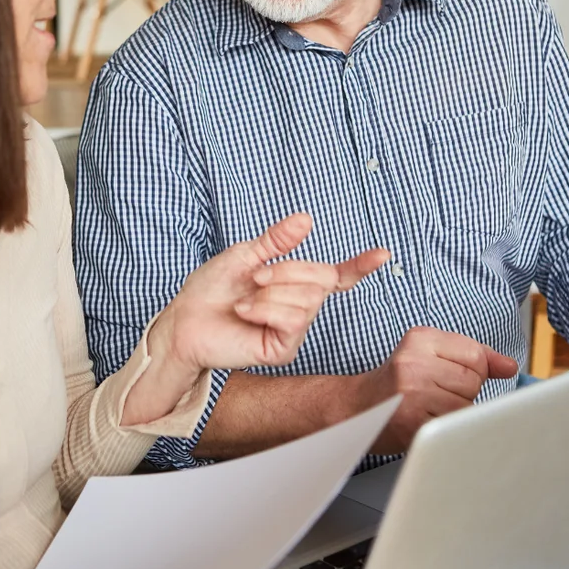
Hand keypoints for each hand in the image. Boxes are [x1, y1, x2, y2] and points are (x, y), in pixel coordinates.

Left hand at [122, 214, 386, 427]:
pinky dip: (265, 309)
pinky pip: (293, 319)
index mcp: (292, 283)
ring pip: (307, 299)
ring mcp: (293, 330)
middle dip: (287, 271)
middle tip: (254, 278)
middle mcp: (299, 307)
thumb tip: (306, 220)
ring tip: (246, 299)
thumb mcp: (243, 255)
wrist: (185, 322)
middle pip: (321, 279)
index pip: (335, 276)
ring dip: (271, 292)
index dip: (359, 266)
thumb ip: (276, 241)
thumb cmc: (209, 291)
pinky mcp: (284, 349)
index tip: (383, 254)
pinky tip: (245, 312)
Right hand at [354, 325, 518, 453]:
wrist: (354, 408)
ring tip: (430, 408)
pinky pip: (452, 426)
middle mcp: (414, 362)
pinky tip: (425, 421)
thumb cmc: (396, 383)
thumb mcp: (429, 355)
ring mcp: (412, 392)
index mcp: (421, 339)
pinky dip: (445, 429)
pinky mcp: (412, 421)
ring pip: (467, 405)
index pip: (476, 355)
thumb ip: (472, 356)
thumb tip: (509, 367)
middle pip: (474, 381)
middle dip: (463, 393)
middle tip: (435, 394)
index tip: (451, 377)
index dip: (472, 372)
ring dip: (455, 413)